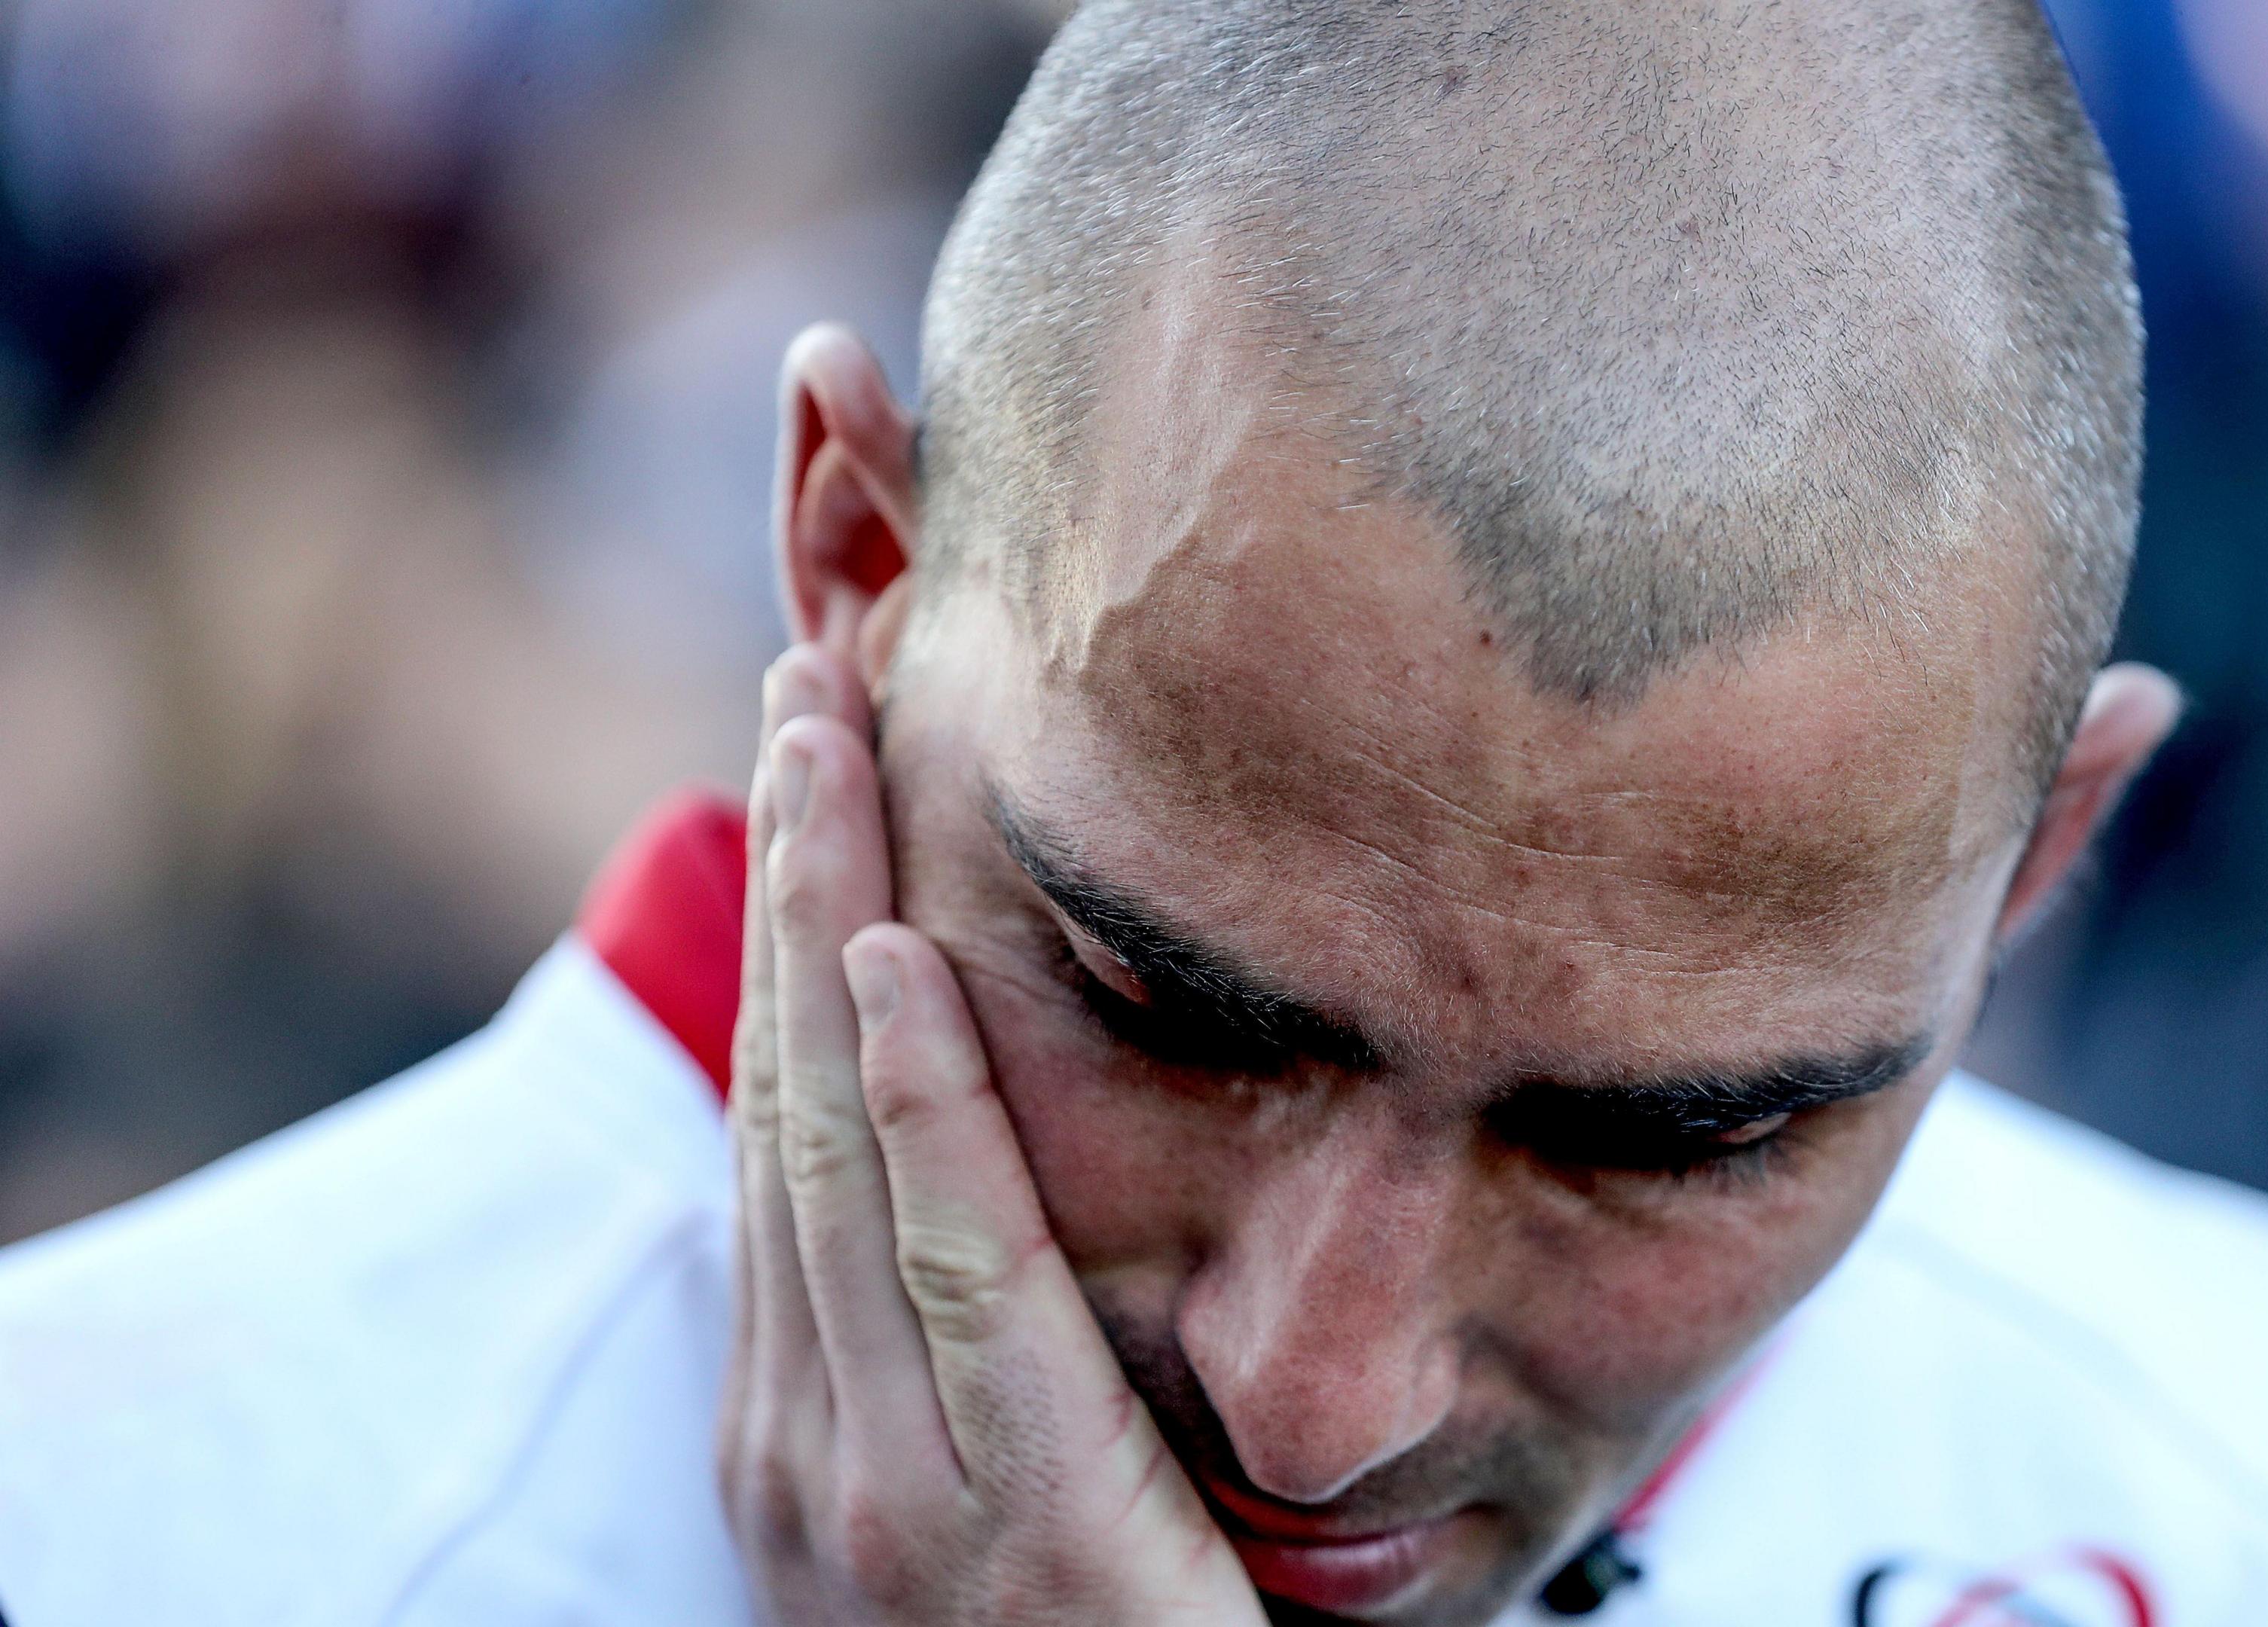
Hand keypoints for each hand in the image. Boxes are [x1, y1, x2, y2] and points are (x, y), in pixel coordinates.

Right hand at [714, 645, 1266, 1625]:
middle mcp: (808, 1435)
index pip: (795, 1128)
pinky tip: (898, 961)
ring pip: (838, 1146)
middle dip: (790, 884)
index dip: (794, 940)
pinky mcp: (992, 1515)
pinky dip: (911, 1106)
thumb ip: (979, 1352)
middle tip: (802, 681)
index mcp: (808, 1423)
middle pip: (791, 1099)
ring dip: (829, 927)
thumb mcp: (1002, 1496)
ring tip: (829, 739)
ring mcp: (876, 1481)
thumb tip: (994, 1165)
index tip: (812, 773)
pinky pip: (947, 1265)